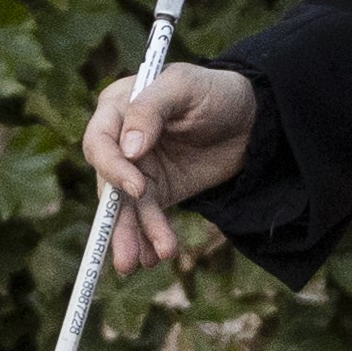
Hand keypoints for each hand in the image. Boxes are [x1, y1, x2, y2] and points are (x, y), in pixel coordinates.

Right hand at [83, 62, 257, 272]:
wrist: (251, 118)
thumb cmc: (214, 90)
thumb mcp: (184, 87)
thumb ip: (151, 110)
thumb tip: (129, 149)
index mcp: (117, 107)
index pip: (100, 141)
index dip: (113, 167)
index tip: (137, 187)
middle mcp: (121, 140)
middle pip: (108, 181)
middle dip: (117, 216)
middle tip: (127, 247)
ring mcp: (138, 168)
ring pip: (126, 206)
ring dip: (132, 235)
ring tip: (140, 263)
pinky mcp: (158, 190)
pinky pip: (146, 217)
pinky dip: (148, 237)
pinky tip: (153, 257)